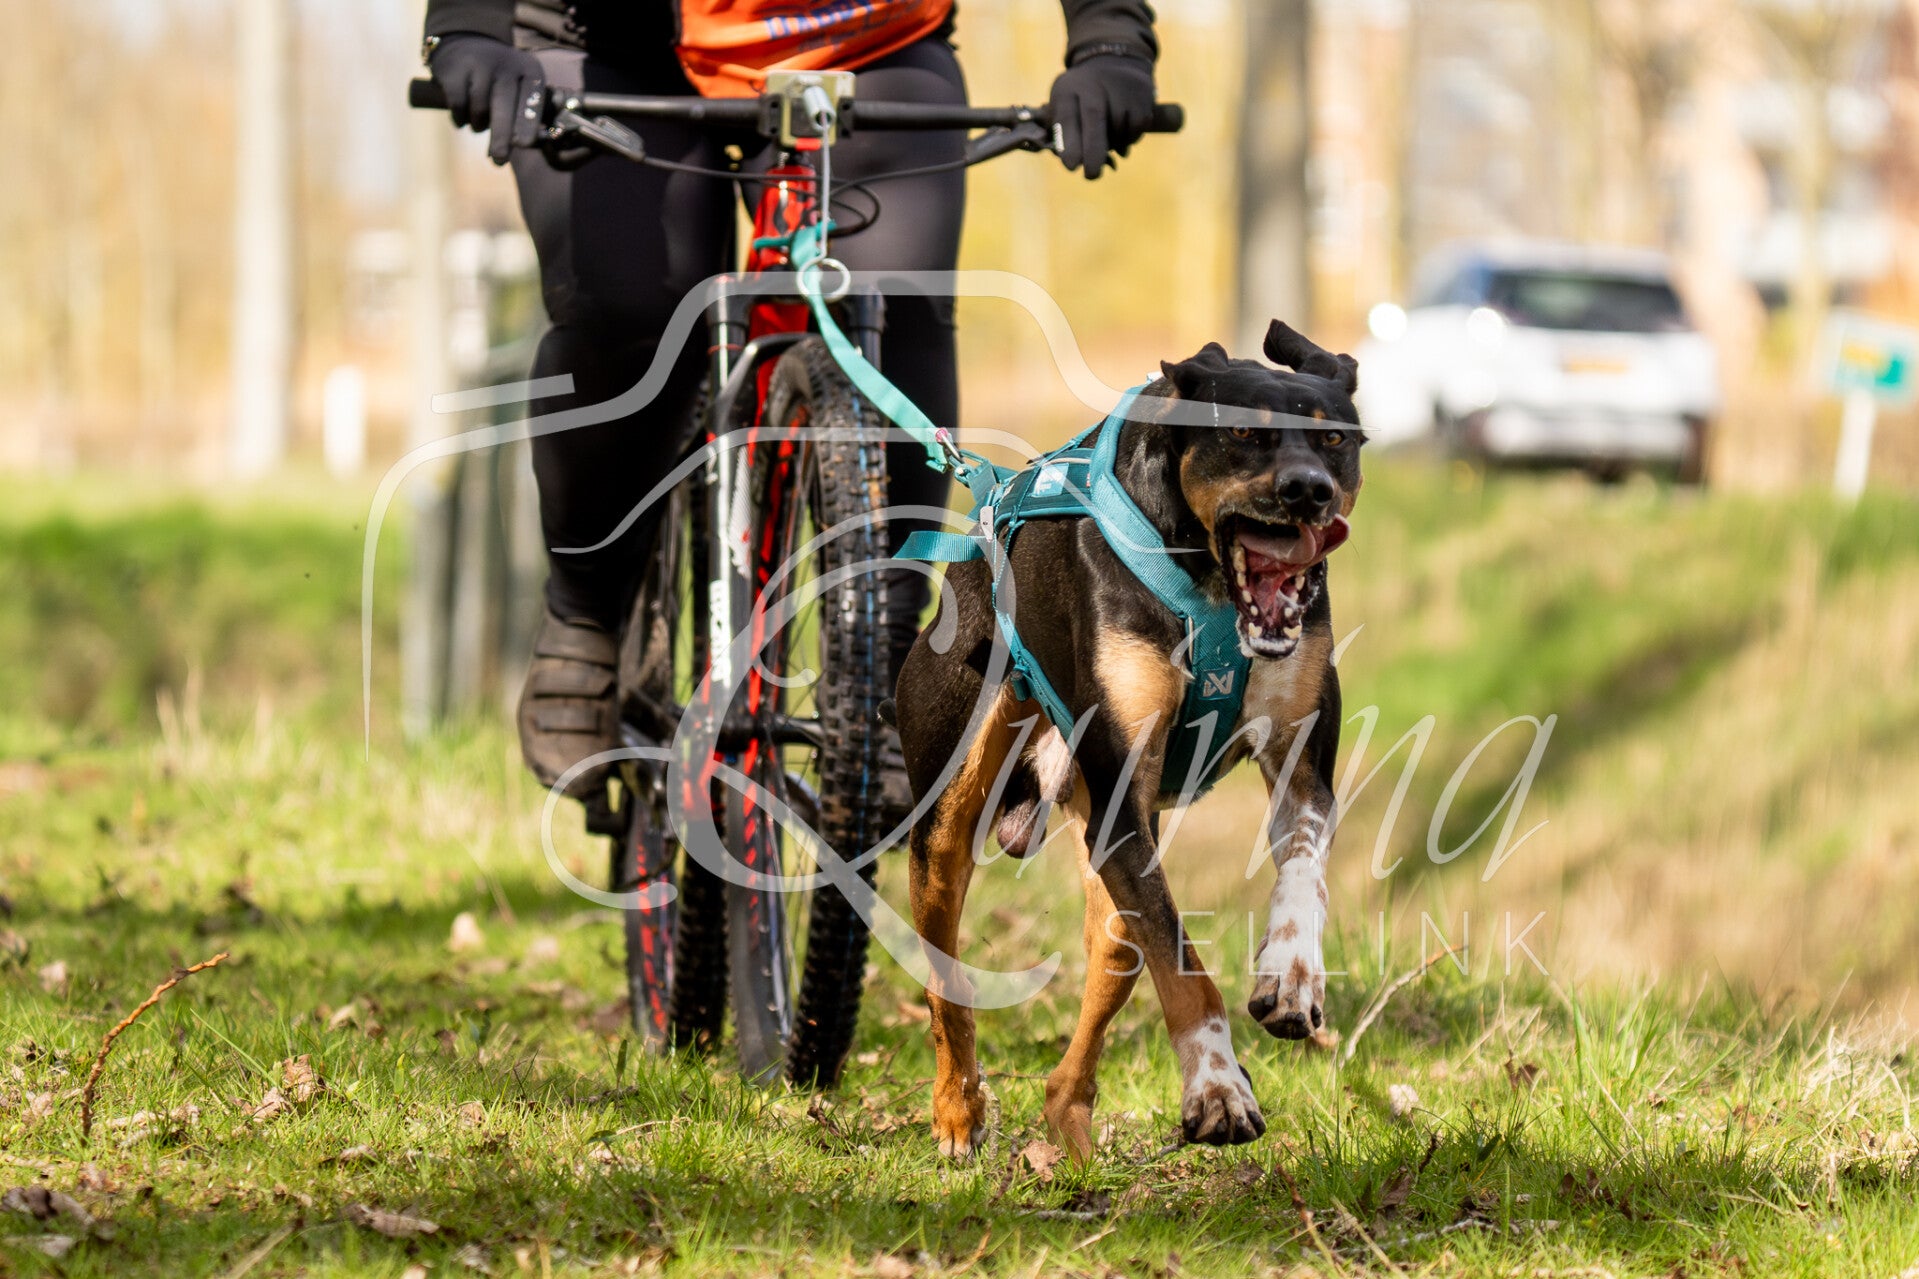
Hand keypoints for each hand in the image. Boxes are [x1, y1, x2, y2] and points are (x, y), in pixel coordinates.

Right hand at [428, 34, 545, 164]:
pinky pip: (458, 105)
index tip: (524, 144)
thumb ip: (522, 116)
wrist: (465, 44)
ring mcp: (479, 64)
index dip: (527, 123)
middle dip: (502, 137)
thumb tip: (513, 151)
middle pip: (504, 107)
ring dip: (478, 125)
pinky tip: (462, 118)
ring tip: (479, 123)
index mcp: (529, 69)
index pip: (532, 100)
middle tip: (499, 160)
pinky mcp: (454, 69)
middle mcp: (506, 64)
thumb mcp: (519, 87)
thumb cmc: (498, 80)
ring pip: (479, 110)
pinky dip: (460, 118)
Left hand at [1046, 54, 1155, 179]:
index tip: (1071, 166)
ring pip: (1119, 128)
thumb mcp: (1063, 107)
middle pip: (1095, 117)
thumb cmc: (1081, 98)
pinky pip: (1137, 128)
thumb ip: (1062, 135)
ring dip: (1114, 144)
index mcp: (1068, 90)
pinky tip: (1123, 130)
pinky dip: (1130, 138)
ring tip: (1108, 136)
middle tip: (1092, 175)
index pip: (1066, 117)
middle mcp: (1093, 84)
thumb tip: (1073, 164)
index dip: (1069, 143)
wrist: (1112, 62)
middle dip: (1093, 151)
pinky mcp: (1141, 92)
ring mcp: (1119, 86)